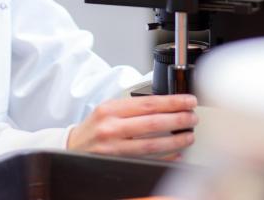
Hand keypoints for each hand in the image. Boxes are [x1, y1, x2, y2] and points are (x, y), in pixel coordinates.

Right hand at [67, 94, 197, 157]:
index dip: (172, 102)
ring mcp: (113, 148)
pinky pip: (146, 161)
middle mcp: (111, 127)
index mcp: (111, 109)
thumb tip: (164, 104)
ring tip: (189, 135)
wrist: (71, 149)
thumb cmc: (94, 127)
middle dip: (177, 119)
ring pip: (151, 145)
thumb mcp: (108, 109)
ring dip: (175, 141)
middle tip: (192, 117)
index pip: (148, 103)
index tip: (188, 100)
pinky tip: (177, 154)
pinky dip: (164, 158)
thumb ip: (131, 107)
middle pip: (152, 123)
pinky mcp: (116, 164)